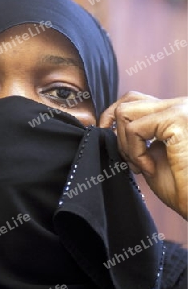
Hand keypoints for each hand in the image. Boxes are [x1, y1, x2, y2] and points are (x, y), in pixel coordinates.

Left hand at [99, 92, 187, 219]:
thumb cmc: (182, 189)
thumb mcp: (153, 156)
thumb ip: (137, 138)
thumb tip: (111, 128)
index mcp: (175, 112)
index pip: (136, 100)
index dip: (114, 116)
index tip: (108, 137)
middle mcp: (179, 105)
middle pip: (129, 99)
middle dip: (116, 129)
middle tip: (127, 159)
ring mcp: (179, 109)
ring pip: (125, 111)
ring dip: (125, 144)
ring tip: (141, 167)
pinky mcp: (176, 119)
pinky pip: (134, 130)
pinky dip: (135, 153)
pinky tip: (149, 169)